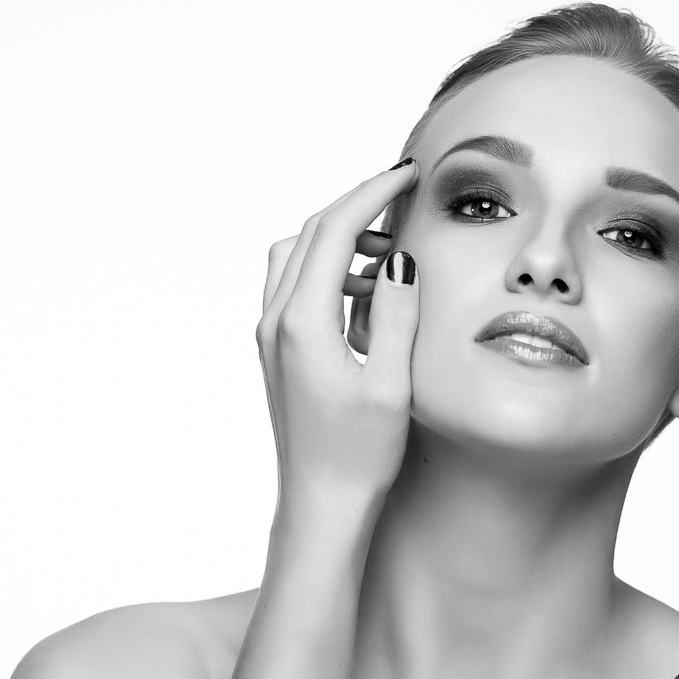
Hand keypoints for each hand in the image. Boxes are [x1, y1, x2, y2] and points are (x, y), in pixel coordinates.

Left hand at [255, 158, 419, 531]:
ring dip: (341, 241)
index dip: (373, 193)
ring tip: (391, 252)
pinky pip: (297, 288)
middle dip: (357, 207)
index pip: (334, 231)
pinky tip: (369, 295)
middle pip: (310, 234)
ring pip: (297, 258)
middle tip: (403, 197)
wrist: (320, 504)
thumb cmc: (358, 455)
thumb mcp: (391, 383)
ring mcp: (271, 336)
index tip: (408, 174)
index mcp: (303, 323)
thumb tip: (397, 257)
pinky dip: (331, 272)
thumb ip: (394, 312)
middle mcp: (276, 321)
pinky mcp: (277, 351)